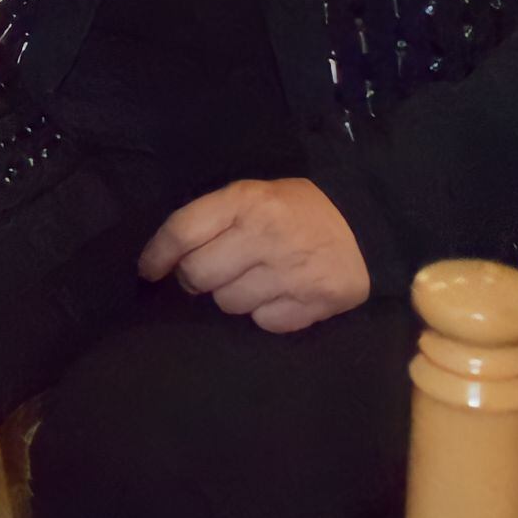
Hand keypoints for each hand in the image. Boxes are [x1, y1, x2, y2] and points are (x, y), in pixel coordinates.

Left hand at [139, 179, 369, 332]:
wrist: (369, 223)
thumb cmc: (296, 208)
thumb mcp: (253, 194)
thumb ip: (213, 219)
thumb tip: (167, 260)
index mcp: (247, 201)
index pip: (182, 231)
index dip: (157, 254)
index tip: (148, 270)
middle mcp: (266, 235)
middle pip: (198, 274)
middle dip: (195, 278)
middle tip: (208, 273)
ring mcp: (292, 271)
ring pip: (228, 303)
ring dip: (231, 296)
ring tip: (252, 279)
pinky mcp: (316, 302)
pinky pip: (264, 322)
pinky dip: (264, 313)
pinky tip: (279, 294)